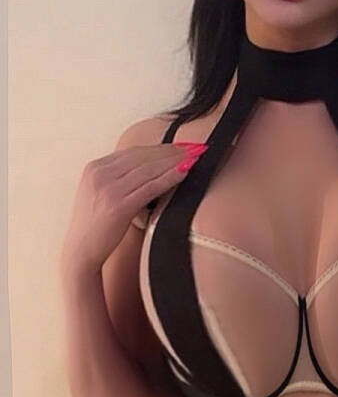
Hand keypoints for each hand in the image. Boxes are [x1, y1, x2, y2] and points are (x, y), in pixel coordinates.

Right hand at [60, 140, 206, 274]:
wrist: (80, 251)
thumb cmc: (96, 226)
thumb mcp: (101, 194)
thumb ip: (118, 178)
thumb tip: (149, 169)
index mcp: (95, 167)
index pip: (134, 151)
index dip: (161, 147)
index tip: (182, 145)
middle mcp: (100, 173)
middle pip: (143, 156)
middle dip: (172, 150)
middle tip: (196, 146)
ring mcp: (108, 188)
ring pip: (148, 169)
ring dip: (175, 161)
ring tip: (196, 156)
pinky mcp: (118, 205)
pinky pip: (150, 187)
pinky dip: (170, 178)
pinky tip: (185, 172)